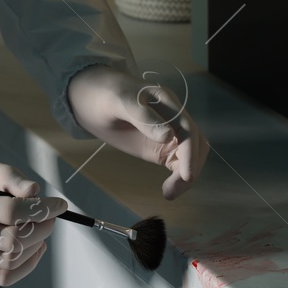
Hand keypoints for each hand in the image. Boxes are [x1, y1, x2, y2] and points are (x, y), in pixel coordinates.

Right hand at [0, 155, 65, 285]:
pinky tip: (33, 250)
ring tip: (41, 229)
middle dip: (41, 227)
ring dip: (35, 247)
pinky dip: (25, 267)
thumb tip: (36, 193)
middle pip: (12, 240)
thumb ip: (7, 176)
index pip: (10, 212)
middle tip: (49, 215)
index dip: (40, 209)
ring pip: (10, 262)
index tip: (59, 204)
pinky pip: (1, 276)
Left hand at [66, 65, 206, 198]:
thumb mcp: (119, 102)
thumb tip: (168, 137)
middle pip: (196, 143)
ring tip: (169, 193)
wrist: (91, 96)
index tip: (185, 176)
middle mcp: (173, 116)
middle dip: (190, 167)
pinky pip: (179, 161)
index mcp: (166, 101)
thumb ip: (142, 117)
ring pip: (191, 154)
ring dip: (187, 175)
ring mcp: (169, 131)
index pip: (187, 129)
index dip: (190, 152)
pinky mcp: (162, 145)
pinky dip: (179, 176)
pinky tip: (168, 188)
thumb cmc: (104, 94)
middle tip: (171, 191)